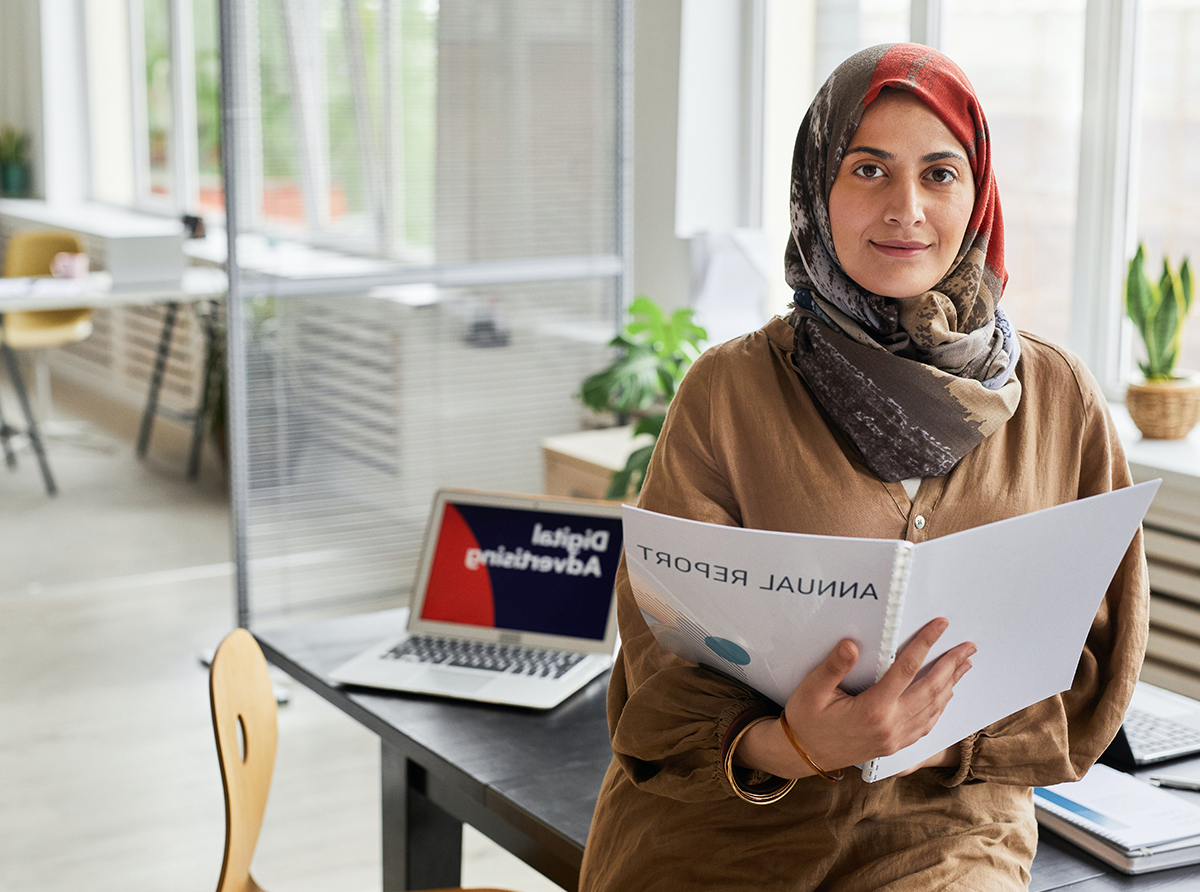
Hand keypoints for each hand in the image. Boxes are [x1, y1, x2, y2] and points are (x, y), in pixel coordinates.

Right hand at [736, 618, 973, 778]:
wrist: (803, 755)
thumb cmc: (806, 719)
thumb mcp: (812, 689)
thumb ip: (833, 667)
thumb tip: (852, 644)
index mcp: (872, 709)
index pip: (906, 668)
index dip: (925, 643)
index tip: (940, 625)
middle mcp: (890, 725)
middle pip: (930, 689)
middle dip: (951, 665)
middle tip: (968, 646)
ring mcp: (895, 738)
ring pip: (933, 708)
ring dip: (951, 684)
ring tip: (964, 665)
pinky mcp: (895, 745)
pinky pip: (927, 725)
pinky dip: (941, 707)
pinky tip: (946, 695)